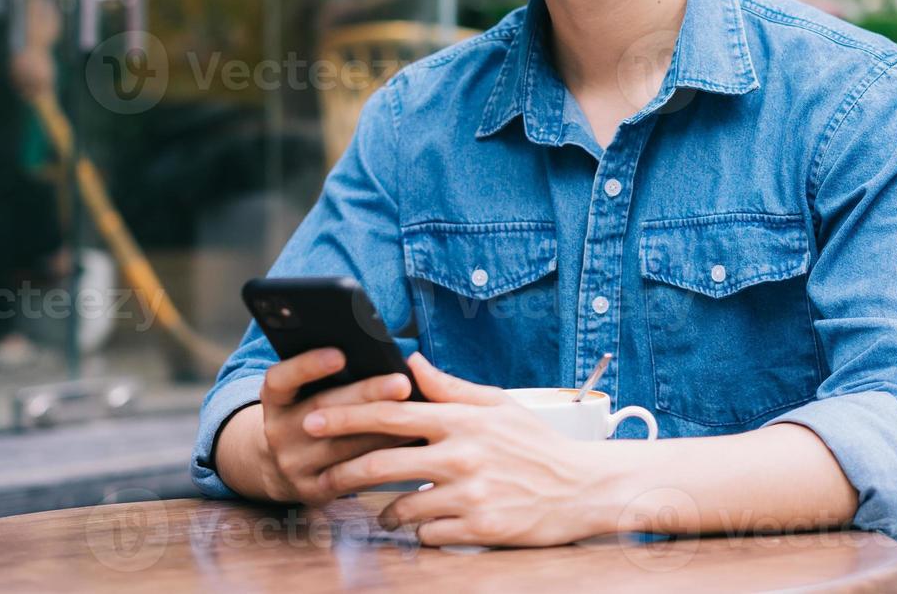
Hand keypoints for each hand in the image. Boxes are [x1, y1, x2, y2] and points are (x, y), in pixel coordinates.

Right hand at [253, 349, 418, 504]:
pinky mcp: (311, 490)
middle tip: (401, 383)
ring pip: (341, 446)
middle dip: (365, 394)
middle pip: (321, 409)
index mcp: (275, 399)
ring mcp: (292, 463)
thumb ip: (334, 372)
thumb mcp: (306, 391)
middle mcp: (278, 430)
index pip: (281, 379)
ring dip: (382, 429)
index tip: (340, 354)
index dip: (307, 365)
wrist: (282, 467)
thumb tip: (383, 356)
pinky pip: (350, 477)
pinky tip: (405, 448)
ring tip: (416, 415)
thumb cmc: (310, 414)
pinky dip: (380, 459)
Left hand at [304, 353, 608, 546]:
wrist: (582, 488)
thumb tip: (411, 361)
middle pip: (382, 462)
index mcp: (462, 420)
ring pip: (400, 506)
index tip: (314, 419)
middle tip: (323, 479)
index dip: (347, 415)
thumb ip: (449, 387)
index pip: (391, 412)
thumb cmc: (537, 445)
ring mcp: (470, 493)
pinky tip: (430, 524)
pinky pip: (427, 534)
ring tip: (386, 511)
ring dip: (384, 511)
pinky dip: (420, 531)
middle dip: (343, 472)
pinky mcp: (478, 528)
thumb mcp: (497, 405)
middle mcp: (462, 454)